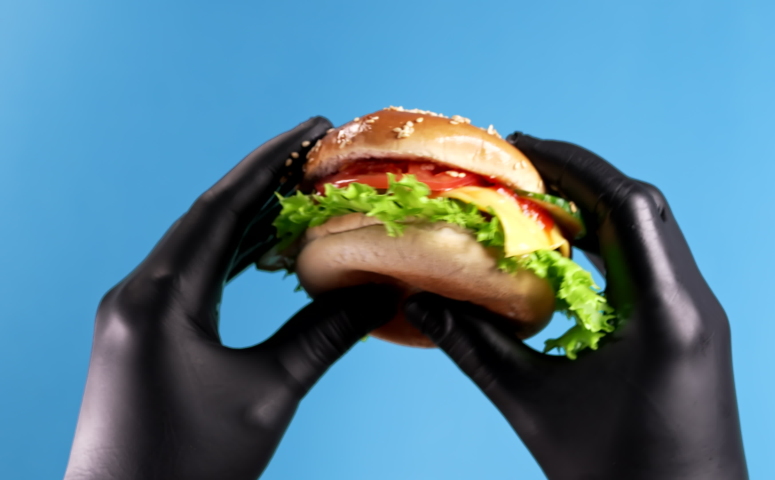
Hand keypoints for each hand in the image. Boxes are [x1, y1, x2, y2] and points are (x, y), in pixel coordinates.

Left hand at [65, 117, 397, 479]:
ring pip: (198, 244)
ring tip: (299, 191)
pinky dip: (230, 255)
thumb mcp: (269, 393)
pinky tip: (263, 250)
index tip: (314, 127)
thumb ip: (326, 335)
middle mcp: (137, 292)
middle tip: (315, 152)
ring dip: (247, 216)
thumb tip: (383, 294)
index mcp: (160, 297)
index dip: (271, 161)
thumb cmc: (191, 466)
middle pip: (208, 216)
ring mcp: (133, 312)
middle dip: (263, 180)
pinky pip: (189, 275)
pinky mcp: (138, 332)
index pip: (223, 207)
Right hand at [405, 133, 747, 478]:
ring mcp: (697, 315)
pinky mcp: (690, 330)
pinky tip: (567, 253)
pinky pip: (650, 263)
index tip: (522, 147)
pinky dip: (608, 243)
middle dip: (581, 177)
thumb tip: (419, 302)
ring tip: (539, 199)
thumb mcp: (535, 408)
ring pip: (650, 233)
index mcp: (665, 312)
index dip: (573, 165)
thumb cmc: (615, 476)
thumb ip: (474, 348)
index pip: (627, 204)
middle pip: (642, 208)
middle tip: (522, 166)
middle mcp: (693, 302)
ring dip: (597, 207)